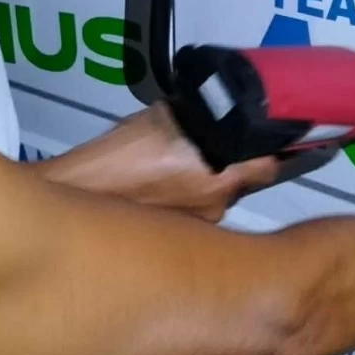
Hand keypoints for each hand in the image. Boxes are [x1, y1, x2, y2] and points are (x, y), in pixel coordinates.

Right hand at [38, 103, 278, 221]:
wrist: (74, 199)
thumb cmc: (115, 156)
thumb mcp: (159, 119)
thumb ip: (192, 119)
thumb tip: (210, 113)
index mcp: (221, 175)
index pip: (271, 166)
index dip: (277, 152)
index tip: (280, 141)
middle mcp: (219, 207)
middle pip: (242, 183)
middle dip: (229, 168)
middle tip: (203, 152)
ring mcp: (199, 228)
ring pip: (215, 201)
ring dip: (203, 187)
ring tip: (169, 174)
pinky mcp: (178, 241)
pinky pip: (193, 217)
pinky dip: (184, 206)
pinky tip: (157, 196)